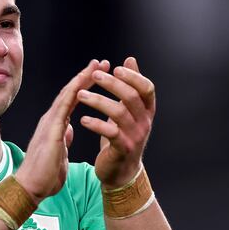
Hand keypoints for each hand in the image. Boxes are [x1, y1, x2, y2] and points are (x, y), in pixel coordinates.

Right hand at [16, 59, 105, 201]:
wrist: (30, 188)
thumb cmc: (44, 177)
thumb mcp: (60, 155)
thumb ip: (64, 140)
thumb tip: (69, 131)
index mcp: (55, 126)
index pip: (72, 101)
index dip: (85, 87)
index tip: (99, 75)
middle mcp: (51, 120)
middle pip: (70, 92)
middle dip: (86, 76)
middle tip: (101, 62)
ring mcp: (49, 123)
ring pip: (67, 94)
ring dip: (82, 78)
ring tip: (97, 65)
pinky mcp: (50, 130)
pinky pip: (64, 106)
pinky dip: (74, 91)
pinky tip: (83, 81)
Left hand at [77, 56, 155, 188]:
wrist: (121, 170)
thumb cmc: (123, 134)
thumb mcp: (129, 109)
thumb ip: (130, 85)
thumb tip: (130, 59)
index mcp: (148, 110)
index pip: (147, 88)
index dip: (133, 76)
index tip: (115, 67)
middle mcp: (145, 122)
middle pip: (131, 97)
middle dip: (112, 84)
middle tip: (94, 76)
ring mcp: (136, 136)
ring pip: (119, 113)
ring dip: (98, 101)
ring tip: (80, 95)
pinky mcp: (123, 149)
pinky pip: (111, 133)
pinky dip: (96, 124)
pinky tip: (83, 120)